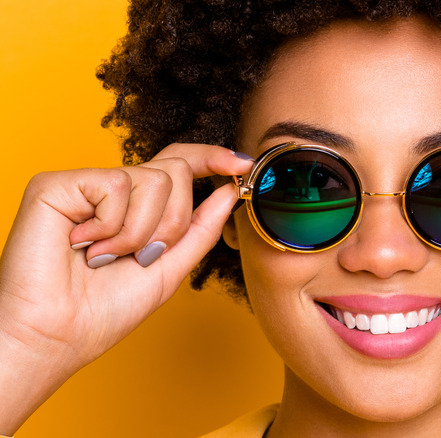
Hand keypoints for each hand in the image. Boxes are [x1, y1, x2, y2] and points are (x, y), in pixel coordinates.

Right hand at [0, 143, 252, 433]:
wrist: (59, 335)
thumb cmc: (105, 310)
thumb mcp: (171, 267)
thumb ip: (201, 227)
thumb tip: (229, 189)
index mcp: (138, 207)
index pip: (179, 166)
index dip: (211, 158)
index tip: (242, 164)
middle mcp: (113, 190)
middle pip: (176, 171)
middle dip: (173, 223)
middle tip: (141, 256)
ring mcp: (86, 184)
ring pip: (154, 179)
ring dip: (140, 232)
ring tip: (106, 256)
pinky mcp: (58, 184)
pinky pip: (117, 184)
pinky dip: (111, 226)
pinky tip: (83, 244)